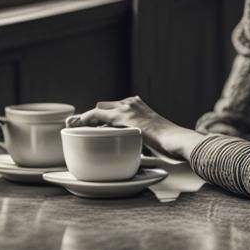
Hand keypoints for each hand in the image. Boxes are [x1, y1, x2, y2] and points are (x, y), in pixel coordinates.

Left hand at [67, 97, 203, 160]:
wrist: (176, 140)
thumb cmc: (166, 143)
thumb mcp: (150, 136)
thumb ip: (137, 135)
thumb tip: (129, 146)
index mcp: (139, 106)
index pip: (114, 108)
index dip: (100, 116)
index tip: (87, 123)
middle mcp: (132, 103)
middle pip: (104, 107)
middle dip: (92, 117)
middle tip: (77, 125)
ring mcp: (128, 108)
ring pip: (100, 109)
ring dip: (87, 118)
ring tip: (73, 124)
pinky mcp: (123, 116)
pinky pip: (97, 114)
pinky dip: (86, 119)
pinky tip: (77, 124)